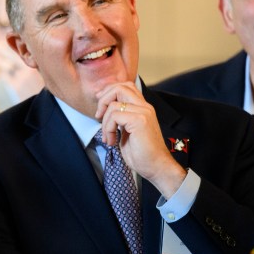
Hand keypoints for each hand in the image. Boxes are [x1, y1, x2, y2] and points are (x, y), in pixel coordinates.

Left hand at [94, 82, 184, 198]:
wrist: (156, 167)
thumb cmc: (142, 153)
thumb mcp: (127, 131)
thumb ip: (120, 118)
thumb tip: (104, 110)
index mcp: (143, 108)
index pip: (126, 86)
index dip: (109, 92)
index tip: (99, 106)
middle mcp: (145, 107)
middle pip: (120, 87)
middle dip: (103, 100)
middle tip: (98, 116)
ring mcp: (144, 112)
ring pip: (113, 104)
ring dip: (104, 123)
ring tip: (107, 137)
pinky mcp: (139, 120)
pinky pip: (114, 116)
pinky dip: (108, 129)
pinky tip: (112, 141)